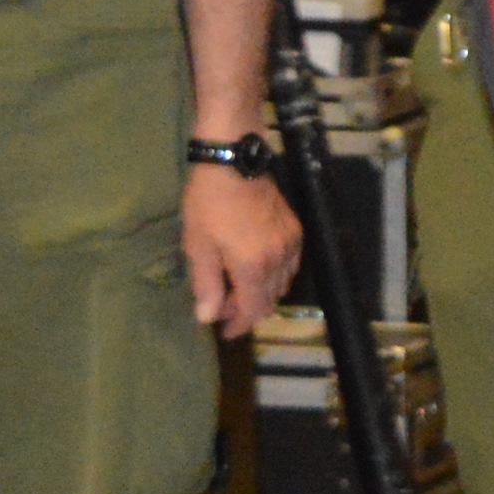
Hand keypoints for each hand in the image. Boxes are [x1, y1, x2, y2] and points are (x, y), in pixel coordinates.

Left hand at [183, 162, 303, 335]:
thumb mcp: (198, 246)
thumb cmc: (208, 203)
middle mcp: (278, 260)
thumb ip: (206, 285)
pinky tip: (259, 268)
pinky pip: (291, 265)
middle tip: (225, 308)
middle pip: (269, 300)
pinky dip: (276, 275)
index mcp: (252, 267)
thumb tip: (207, 318)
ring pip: (282, 284)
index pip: (252, 311)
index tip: (224, 332)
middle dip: (247, 310)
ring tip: (239, 288)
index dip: (239, 326)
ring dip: (262, 293)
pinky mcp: (295, 229)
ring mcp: (291, 244)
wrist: (233, 162)